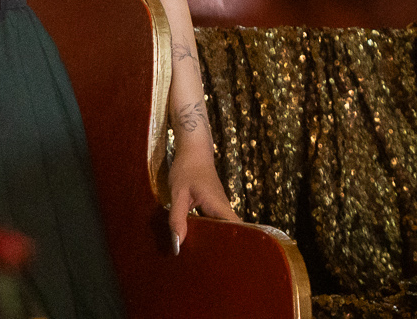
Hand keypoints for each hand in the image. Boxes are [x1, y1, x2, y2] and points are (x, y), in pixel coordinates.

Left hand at [166, 134, 238, 250]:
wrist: (193, 149)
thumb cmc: (186, 169)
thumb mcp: (178, 194)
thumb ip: (177, 219)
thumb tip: (178, 245)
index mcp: (217, 205)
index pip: (236, 227)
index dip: (238, 243)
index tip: (233, 260)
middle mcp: (222, 206)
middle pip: (231, 230)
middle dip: (226, 247)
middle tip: (216, 267)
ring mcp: (218, 205)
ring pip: (223, 226)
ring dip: (218, 240)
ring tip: (208, 260)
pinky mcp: (213, 205)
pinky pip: (216, 222)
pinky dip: (210, 232)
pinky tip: (199, 241)